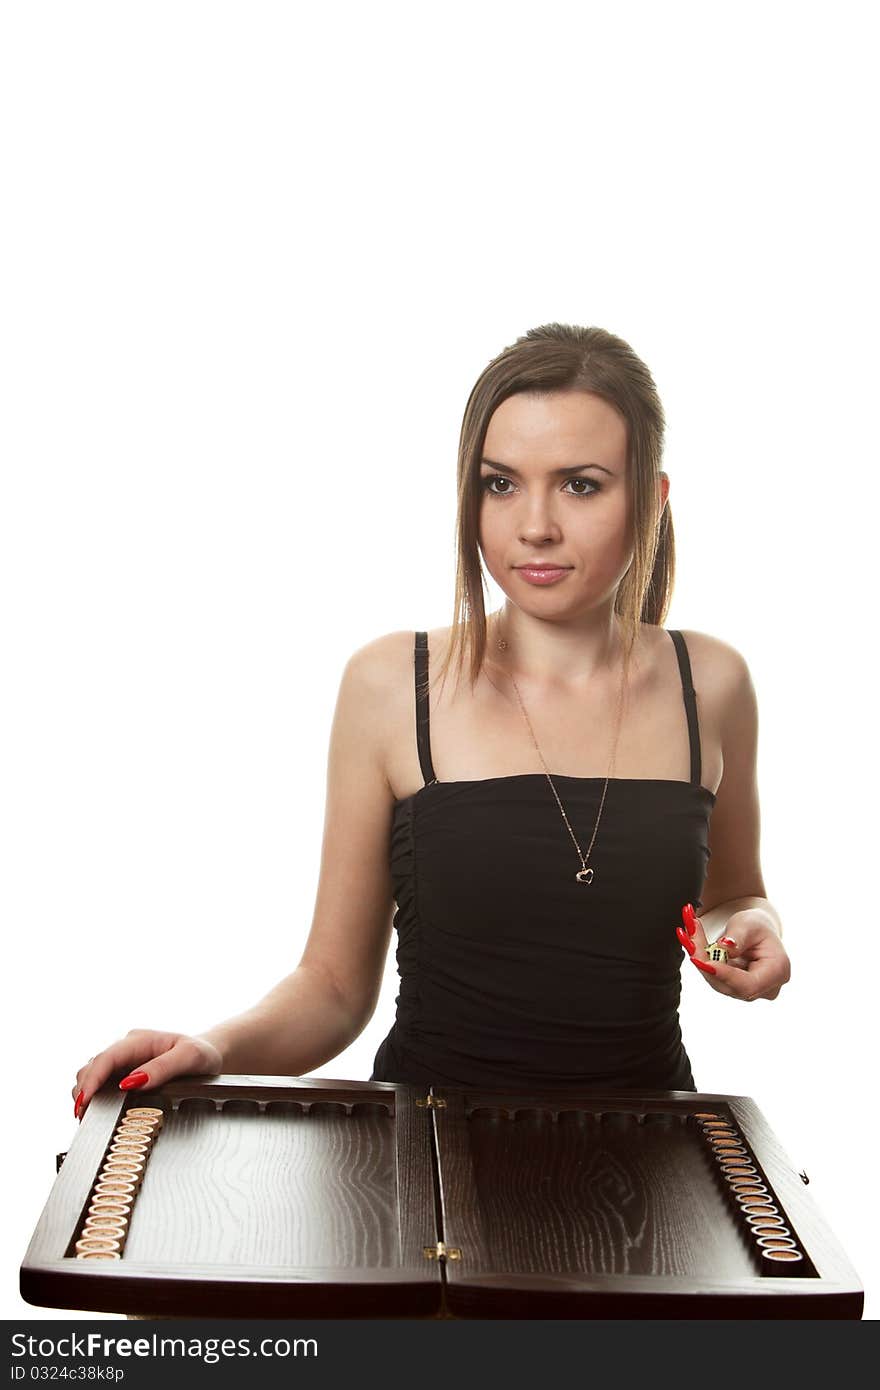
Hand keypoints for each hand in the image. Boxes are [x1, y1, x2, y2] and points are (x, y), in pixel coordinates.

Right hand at [71, 1029, 224, 1120]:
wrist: (209, 1057)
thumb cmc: (202, 1055)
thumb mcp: (190, 1057)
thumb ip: (162, 1068)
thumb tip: (131, 1083)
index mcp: (139, 1040)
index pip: (106, 1058)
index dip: (91, 1080)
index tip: (84, 1102)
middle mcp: (127, 1048)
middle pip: (92, 1067)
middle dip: (84, 1091)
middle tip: (84, 1117)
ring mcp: (123, 1061)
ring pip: (91, 1075)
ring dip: (86, 1095)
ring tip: (88, 1117)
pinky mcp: (123, 1074)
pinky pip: (100, 1084)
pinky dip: (94, 1098)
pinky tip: (97, 1112)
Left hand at [676, 902, 790, 1001]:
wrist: (757, 931)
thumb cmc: (757, 926)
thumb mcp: (749, 923)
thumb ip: (738, 936)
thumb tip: (724, 947)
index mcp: (778, 972)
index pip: (749, 984)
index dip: (725, 975)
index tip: (703, 961)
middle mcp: (765, 988)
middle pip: (730, 985)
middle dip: (706, 962)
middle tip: (688, 937)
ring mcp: (750, 992)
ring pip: (718, 982)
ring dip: (700, 960)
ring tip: (689, 935)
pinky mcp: (734, 988)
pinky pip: (714, 978)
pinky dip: (702, 961)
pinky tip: (692, 943)